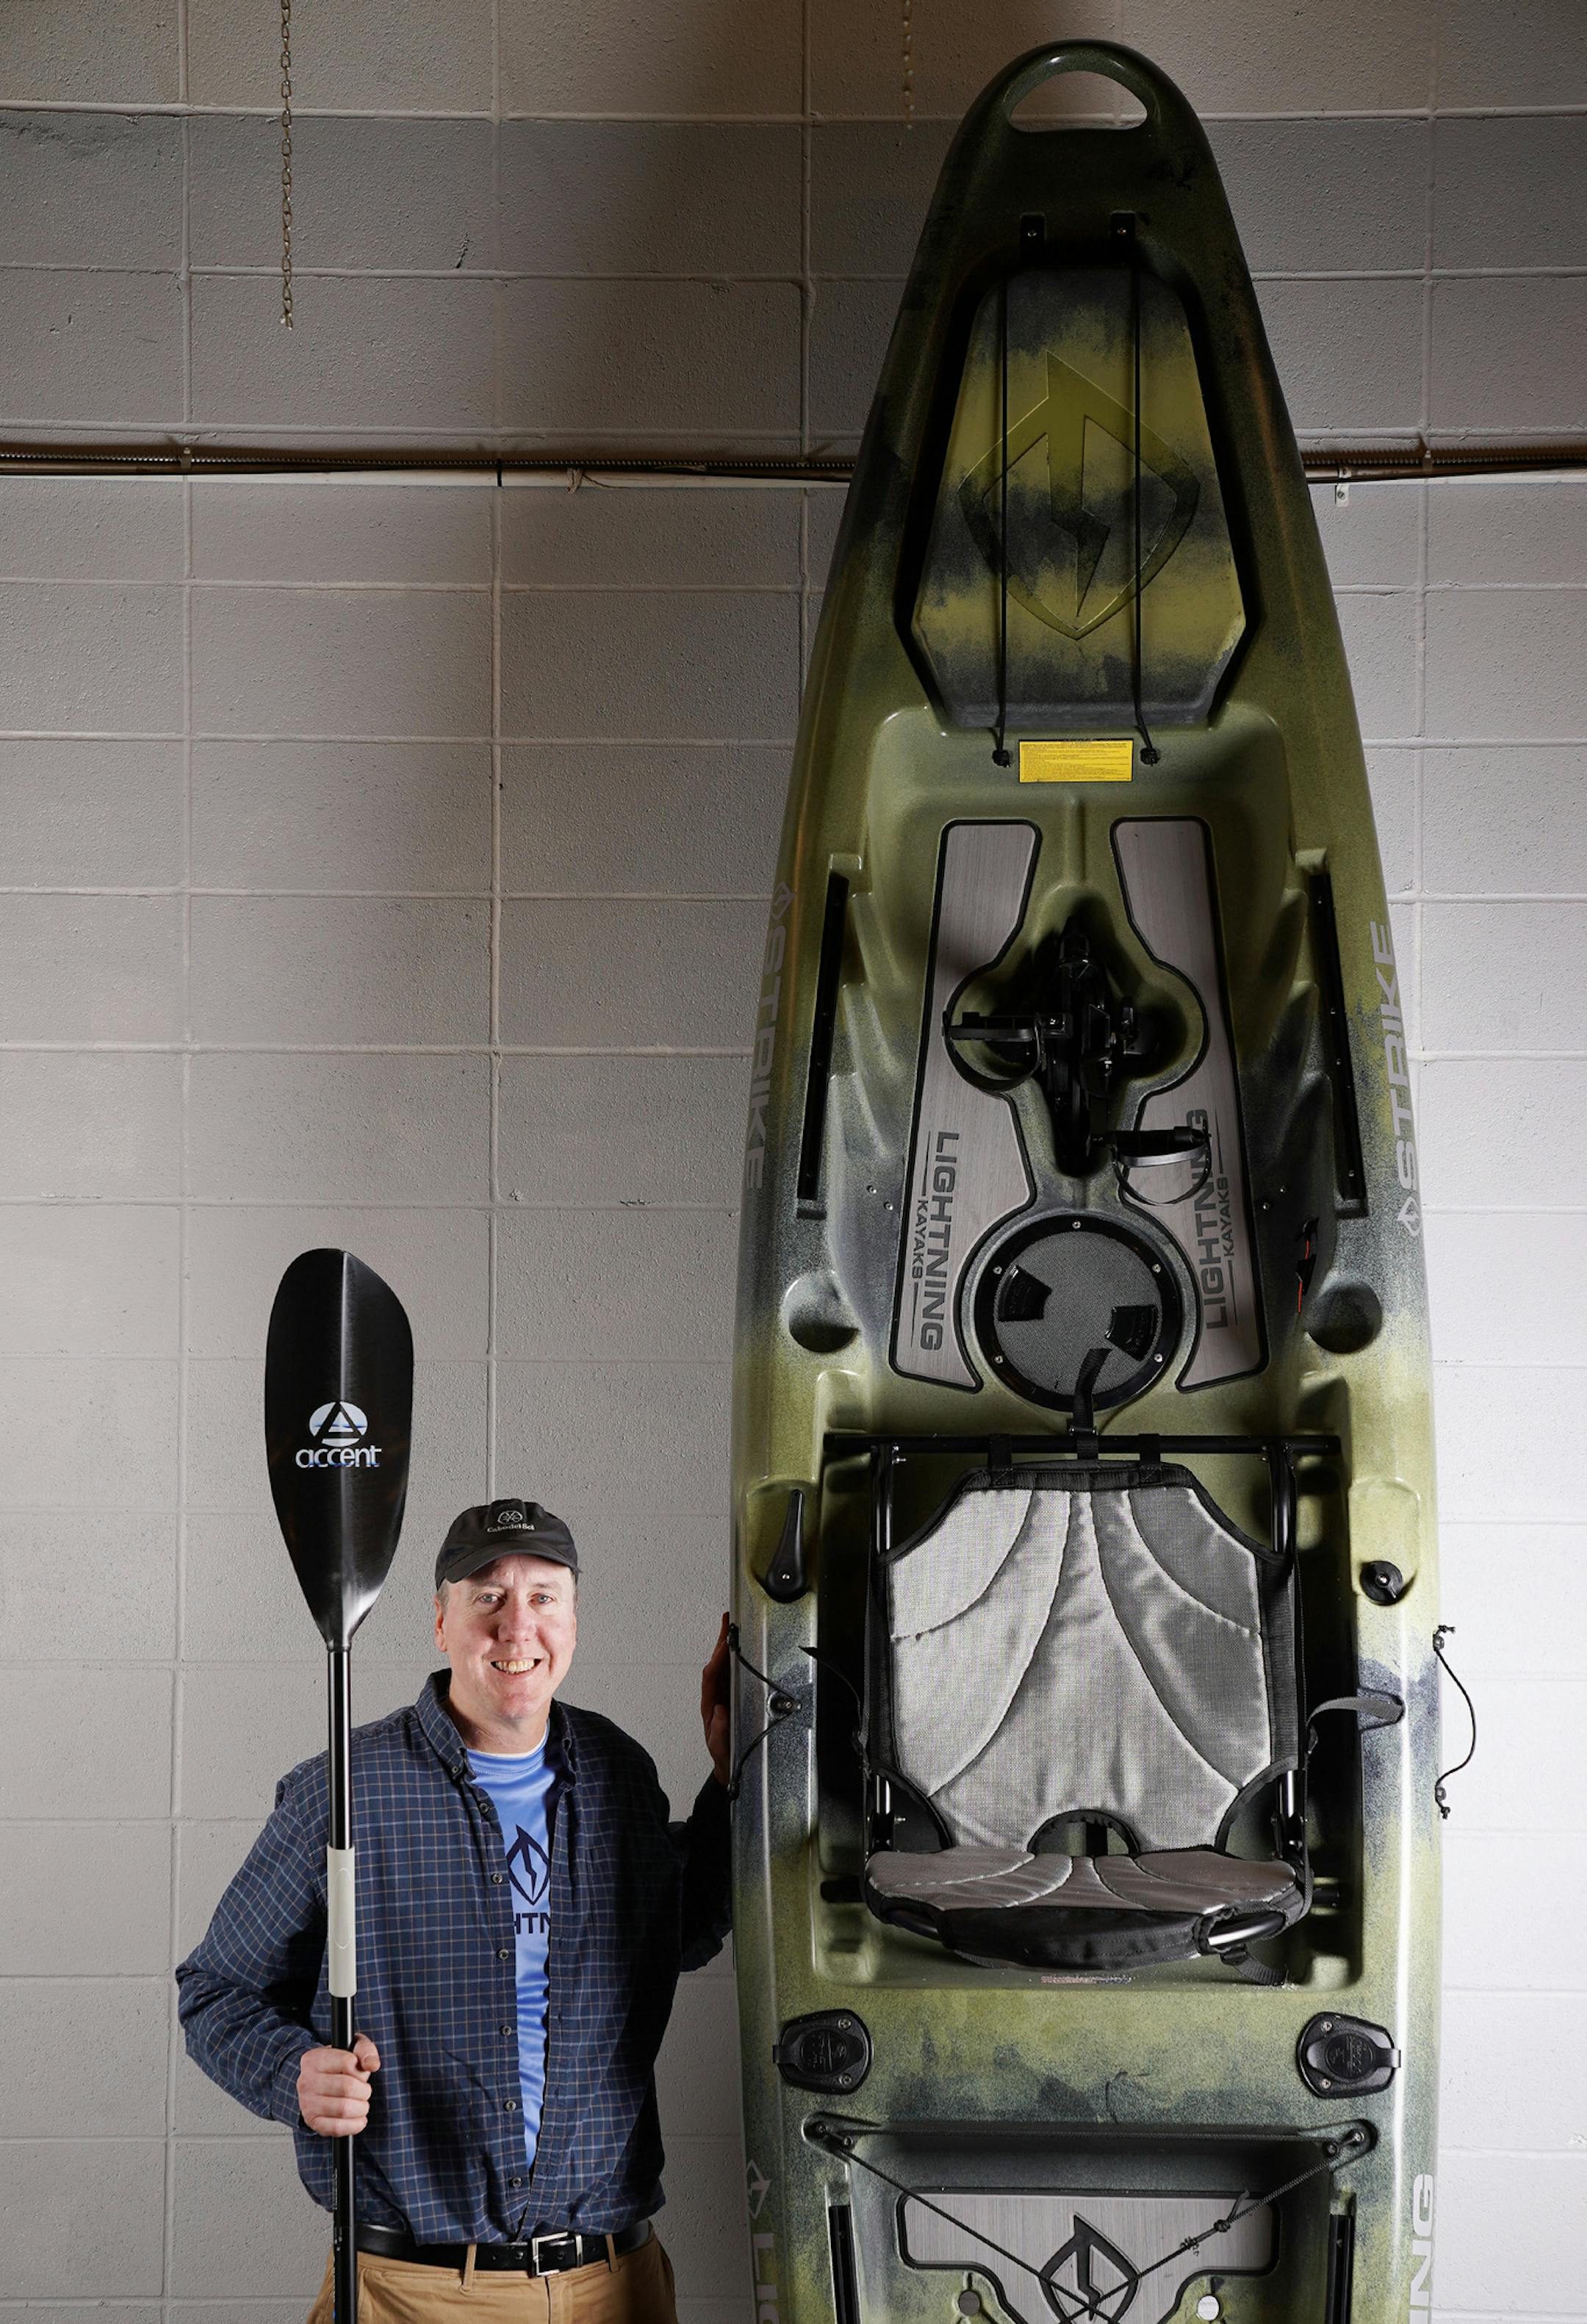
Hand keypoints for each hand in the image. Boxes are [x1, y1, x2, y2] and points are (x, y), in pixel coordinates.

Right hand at [297, 2033, 379, 2135]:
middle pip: (347, 2087)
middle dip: (364, 2091)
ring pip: (343, 2108)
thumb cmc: (339, 2064)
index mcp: (313, 2059)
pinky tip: (359, 2119)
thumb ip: (366, 2051)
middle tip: (365, 2091)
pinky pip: (336, 2127)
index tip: (359, 2073)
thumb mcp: (353, 2048)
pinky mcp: (312, 2121)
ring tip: (362, 2105)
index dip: (360, 2070)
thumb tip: (372, 2065)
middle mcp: (306, 2081)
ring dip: (361, 2108)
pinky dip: (354, 2125)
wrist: (319, 2083)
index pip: (347, 2062)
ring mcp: (307, 2103)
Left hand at [701, 1613, 730, 1786]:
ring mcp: (725, 1696)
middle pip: (716, 1664)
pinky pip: (733, 1673)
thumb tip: (719, 1712)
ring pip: (724, 1666)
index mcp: (710, 1705)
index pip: (711, 1677)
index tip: (725, 1643)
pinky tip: (741, 1645)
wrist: (731, 1768)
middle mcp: (716, 1697)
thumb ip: (719, 1733)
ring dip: (727, 1645)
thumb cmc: (725, 1756)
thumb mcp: (721, 1748)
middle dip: (721, 1642)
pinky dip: (736, 1657)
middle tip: (728, 1620)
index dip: (717, 1659)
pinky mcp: (734, 1697)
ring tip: (733, 1625)